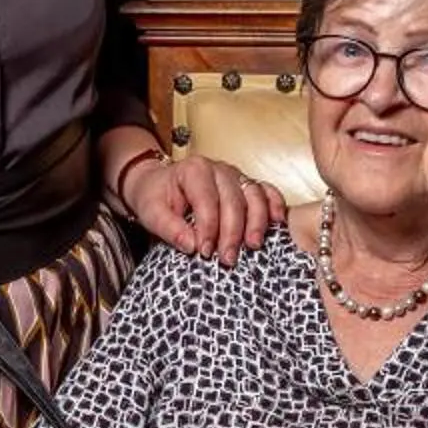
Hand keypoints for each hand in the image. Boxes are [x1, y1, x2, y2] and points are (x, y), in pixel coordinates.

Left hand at [124, 150, 284, 265]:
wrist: (158, 184)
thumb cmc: (155, 197)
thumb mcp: (150, 213)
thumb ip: (168, 228)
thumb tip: (190, 245)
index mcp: (193, 170)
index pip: (206, 200)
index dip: (208, 228)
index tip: (204, 252)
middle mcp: (218, 169)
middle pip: (233, 200)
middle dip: (232, 232)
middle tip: (227, 259)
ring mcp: (236, 175)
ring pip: (254, 195)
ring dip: (256, 222)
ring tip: (253, 246)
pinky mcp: (246, 184)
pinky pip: (266, 191)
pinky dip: (275, 205)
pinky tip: (277, 222)